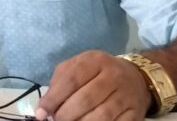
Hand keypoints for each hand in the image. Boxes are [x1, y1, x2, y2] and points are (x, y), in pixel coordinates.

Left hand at [36, 50, 152, 120]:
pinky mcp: (135, 112)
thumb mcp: (77, 67)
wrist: (136, 77)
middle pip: (85, 100)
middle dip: (66, 114)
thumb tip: (44, 107)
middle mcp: (113, 76)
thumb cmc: (98, 72)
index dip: (54, 99)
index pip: (71, 80)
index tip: (41, 113)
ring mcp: (126, 95)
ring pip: (101, 116)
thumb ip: (59, 83)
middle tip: (57, 120)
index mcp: (95, 61)